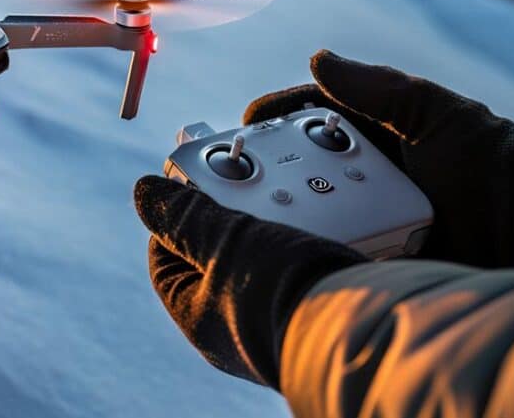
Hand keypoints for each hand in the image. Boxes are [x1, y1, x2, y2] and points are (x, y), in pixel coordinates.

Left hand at [134, 175, 366, 387]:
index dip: (174, 217)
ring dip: (279, 223)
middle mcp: (238, 327)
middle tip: (246, 182)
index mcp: (199, 317)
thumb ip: (186, 217)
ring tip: (290, 196)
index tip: (190, 184)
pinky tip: (329, 221)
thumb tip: (143, 194)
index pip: (165, 259)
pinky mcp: (324, 311)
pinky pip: (309, 268)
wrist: (370, 330)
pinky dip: (314, 241)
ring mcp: (281, 321)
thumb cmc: (283, 293)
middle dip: (234, 213)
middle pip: (221, 255)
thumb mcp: (224, 242)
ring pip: (269, 258)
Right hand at [243, 50, 513, 267]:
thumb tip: (319, 58)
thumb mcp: (437, 114)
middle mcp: (366, 171)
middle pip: (299, 162)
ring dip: (276, 207)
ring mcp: (367, 214)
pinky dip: (304, 244)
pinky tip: (279, 245)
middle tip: (232, 171)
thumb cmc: (489, 164)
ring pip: (306, 206)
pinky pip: (329, 245)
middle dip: (264, 164)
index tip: (243, 126)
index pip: (312, 115)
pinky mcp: (374, 253)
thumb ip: (381, 88)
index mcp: (378, 130)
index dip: (275, 117)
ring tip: (247, 209)